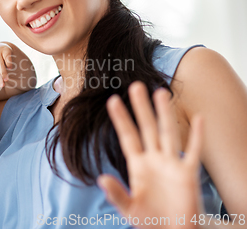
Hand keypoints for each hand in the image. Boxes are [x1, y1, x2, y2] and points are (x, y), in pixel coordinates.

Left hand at [97, 81, 203, 228]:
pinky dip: (197, 136)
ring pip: (168, 133)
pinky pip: (193, 152)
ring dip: (164, 114)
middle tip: (136, 85)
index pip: (127, 136)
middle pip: (146, 128)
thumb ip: (116, 194)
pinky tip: (199, 118)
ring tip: (160, 93)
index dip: (120, 119)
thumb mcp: (129, 208)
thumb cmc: (150, 219)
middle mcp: (154, 160)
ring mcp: (171, 164)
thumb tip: (101, 179)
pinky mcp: (188, 174)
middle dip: (141, 108)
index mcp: (137, 165)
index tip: (112, 100)